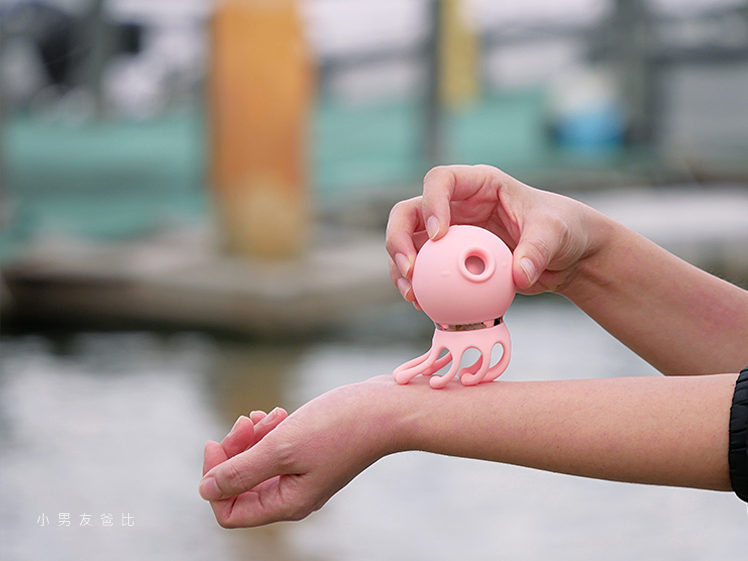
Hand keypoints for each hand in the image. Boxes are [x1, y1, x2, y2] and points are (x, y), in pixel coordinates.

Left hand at [199, 377, 402, 527]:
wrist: (387, 409)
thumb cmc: (338, 427)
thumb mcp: (281, 448)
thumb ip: (240, 471)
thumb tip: (205, 490)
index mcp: (287, 504)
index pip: (229, 511)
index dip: (214, 478)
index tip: (215, 442)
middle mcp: (294, 496)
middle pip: (241, 485)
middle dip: (235, 451)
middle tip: (246, 420)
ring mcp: (305, 475)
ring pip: (258, 463)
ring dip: (252, 437)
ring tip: (267, 415)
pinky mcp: (313, 455)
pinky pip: (277, 450)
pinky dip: (270, 431)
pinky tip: (277, 413)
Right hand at [385, 165, 601, 299]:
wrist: (564, 256)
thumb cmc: (561, 229)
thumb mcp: (555, 233)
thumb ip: (537, 251)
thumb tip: (519, 276)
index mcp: (478, 184)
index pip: (440, 180)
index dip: (431, 203)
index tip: (439, 235)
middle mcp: (455, 205)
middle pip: (409, 212)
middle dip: (398, 238)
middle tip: (409, 269)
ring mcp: (448, 234)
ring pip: (407, 243)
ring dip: (400, 268)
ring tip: (411, 295)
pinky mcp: (448, 260)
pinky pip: (424, 272)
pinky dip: (418, 288)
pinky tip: (423, 307)